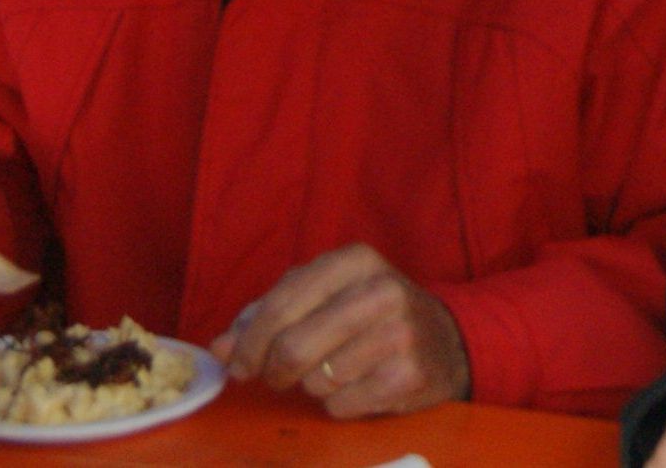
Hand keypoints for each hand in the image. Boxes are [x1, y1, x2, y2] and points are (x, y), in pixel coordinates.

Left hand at [211, 244, 468, 419]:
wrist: (446, 340)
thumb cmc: (370, 315)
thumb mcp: (325, 296)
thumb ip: (268, 315)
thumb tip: (220, 349)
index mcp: (354, 260)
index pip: (281, 302)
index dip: (249, 340)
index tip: (238, 363)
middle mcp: (382, 289)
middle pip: (294, 345)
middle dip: (273, 370)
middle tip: (275, 377)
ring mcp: (400, 332)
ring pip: (317, 379)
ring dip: (313, 386)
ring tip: (334, 372)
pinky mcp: (410, 374)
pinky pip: (343, 405)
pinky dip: (340, 405)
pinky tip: (358, 387)